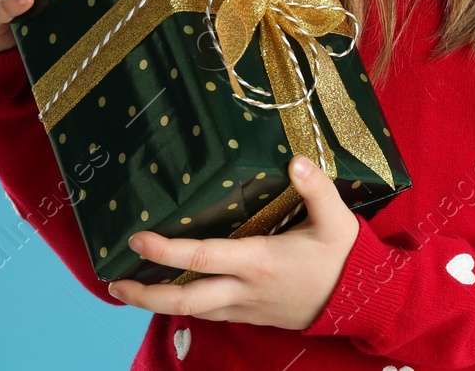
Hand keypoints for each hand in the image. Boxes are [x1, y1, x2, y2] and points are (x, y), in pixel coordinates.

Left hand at [107, 154, 360, 329]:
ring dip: (156, 303)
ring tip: (129, 289)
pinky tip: (170, 293)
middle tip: (113, 283)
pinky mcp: (250, 315)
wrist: (361, 302)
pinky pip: (208, 313)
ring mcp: (245, 307)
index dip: (165, 251)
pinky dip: (183, 305)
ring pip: (192, 310)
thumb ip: (316, 188)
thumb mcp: (337, 219)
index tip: (137, 240)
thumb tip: (295, 159)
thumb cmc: (345, 258)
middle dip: (144, 295)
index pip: (202, 257)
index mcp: (260, 261)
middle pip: (183, 299)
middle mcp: (245, 289)